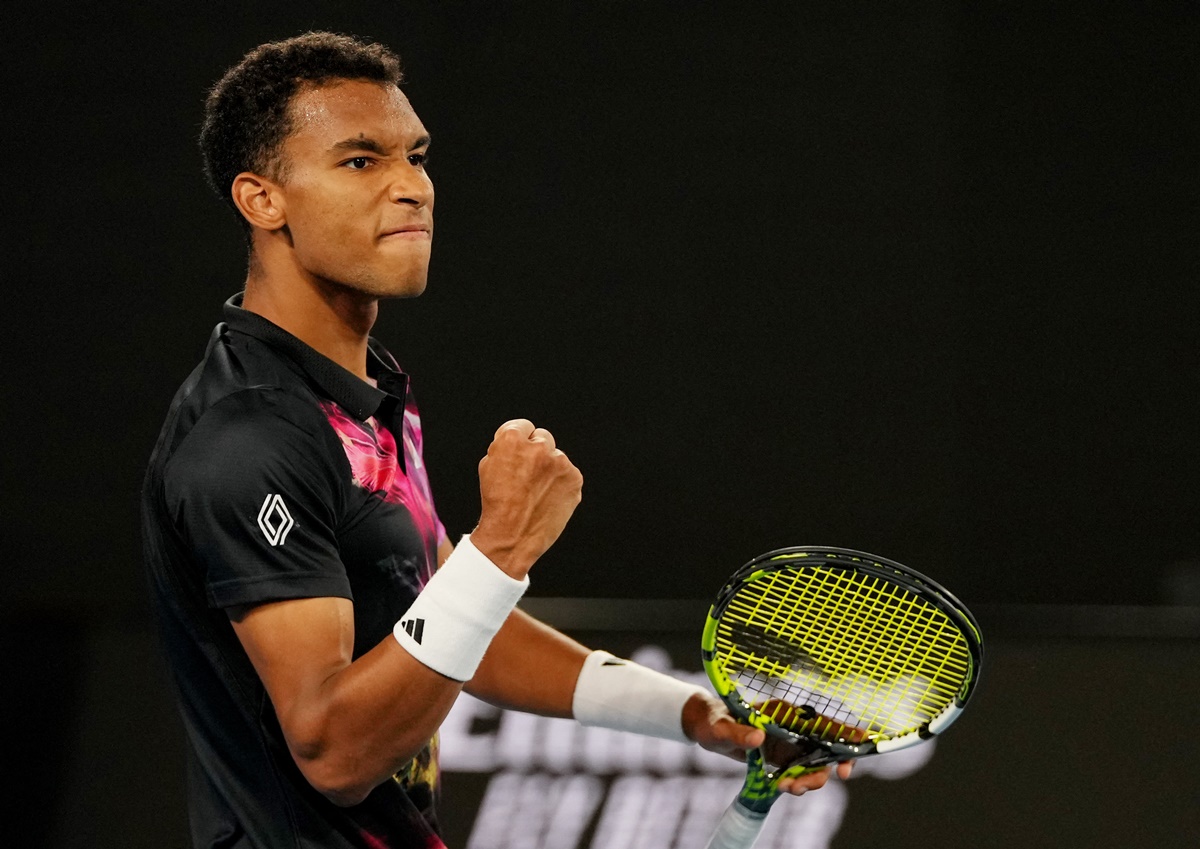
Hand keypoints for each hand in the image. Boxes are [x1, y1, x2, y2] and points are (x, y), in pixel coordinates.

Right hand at [471, 419, 582, 578]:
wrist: (512, 536)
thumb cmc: (496, 504)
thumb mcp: (488, 467)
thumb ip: (505, 447)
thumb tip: (522, 440)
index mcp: (511, 440)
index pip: (522, 426)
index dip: (520, 442)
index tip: (520, 453)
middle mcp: (538, 446)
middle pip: (543, 438)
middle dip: (537, 452)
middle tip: (528, 475)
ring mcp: (559, 462)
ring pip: (557, 458)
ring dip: (550, 469)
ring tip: (536, 493)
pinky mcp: (574, 478)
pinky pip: (568, 474)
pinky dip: (561, 484)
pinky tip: (548, 499)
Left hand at [681, 693, 853, 796]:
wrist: (707, 727)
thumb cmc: (714, 720)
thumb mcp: (722, 727)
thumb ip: (739, 733)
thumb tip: (758, 738)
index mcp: (786, 713)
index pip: (824, 723)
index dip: (845, 738)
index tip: (851, 758)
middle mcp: (794, 728)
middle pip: (826, 748)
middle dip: (825, 769)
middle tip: (806, 785)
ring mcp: (790, 744)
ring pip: (814, 765)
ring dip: (808, 780)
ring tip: (788, 788)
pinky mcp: (782, 758)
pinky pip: (799, 773)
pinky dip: (797, 783)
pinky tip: (783, 787)